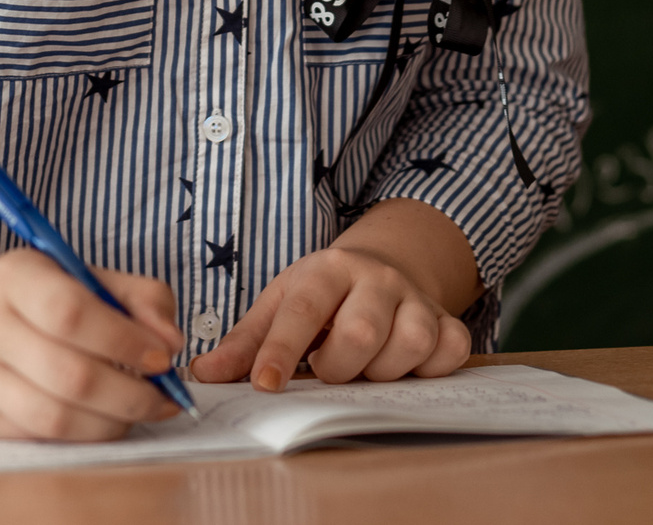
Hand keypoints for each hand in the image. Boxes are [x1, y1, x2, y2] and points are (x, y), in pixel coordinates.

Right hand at [0, 248, 185, 440]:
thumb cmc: (35, 302)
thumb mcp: (84, 278)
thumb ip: (140, 297)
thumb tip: (171, 341)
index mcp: (14, 275)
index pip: (71, 312)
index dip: (125, 340)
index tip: (164, 357)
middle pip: (69, 374)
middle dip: (132, 393)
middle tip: (165, 397)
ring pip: (55, 417)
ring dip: (113, 422)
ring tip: (142, 411)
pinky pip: (40, 437)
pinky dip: (86, 435)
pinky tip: (106, 421)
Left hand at [191, 241, 470, 390]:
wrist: (383, 267)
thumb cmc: (323, 295)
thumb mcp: (280, 304)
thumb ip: (245, 342)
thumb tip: (204, 374)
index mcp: (327, 269)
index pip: (301, 310)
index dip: (281, 350)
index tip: (265, 386)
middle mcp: (375, 278)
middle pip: (359, 333)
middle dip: (337, 368)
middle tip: (328, 370)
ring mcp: (415, 298)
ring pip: (408, 344)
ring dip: (382, 372)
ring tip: (364, 366)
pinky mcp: (447, 320)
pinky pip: (449, 353)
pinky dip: (428, 370)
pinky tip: (405, 365)